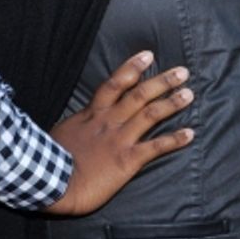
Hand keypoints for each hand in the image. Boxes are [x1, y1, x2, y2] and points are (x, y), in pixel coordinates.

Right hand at [46, 51, 193, 215]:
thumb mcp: (62, 131)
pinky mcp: (127, 160)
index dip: (133, 67)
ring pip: (151, 115)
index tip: (148, 56)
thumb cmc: (50, 159)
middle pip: (139, 94)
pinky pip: (155, 147)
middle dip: (162, 81)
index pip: (115, 83)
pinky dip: (174, 140)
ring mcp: (119, 139)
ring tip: (189, 94)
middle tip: (182, 72)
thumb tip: (81, 120)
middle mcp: (109, 121)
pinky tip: (190, 134)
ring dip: (172, 103)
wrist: (51, 183)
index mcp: (92, 113)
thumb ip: (78, 123)